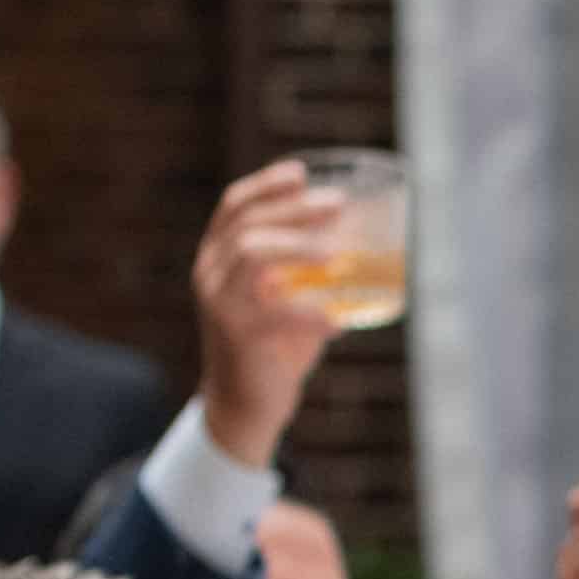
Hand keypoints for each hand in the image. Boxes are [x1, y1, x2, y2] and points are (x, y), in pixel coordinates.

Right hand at [189, 162, 344, 462]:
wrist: (245, 406)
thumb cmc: (275, 346)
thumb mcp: (288, 299)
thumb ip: (311, 274)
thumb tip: (366, 245)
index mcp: (218, 257)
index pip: (234, 205)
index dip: (266, 184)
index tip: (301, 173)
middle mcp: (211, 274)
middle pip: (248, 223)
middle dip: (294, 208)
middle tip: (338, 204)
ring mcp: (220, 304)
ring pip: (252, 253)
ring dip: (298, 246)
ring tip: (338, 253)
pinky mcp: (237, 336)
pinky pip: (275, 314)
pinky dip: (312, 315)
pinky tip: (340, 323)